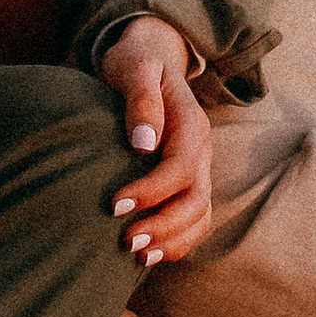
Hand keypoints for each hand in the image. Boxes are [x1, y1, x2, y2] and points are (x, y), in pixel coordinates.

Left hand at [101, 13, 214, 262]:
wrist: (148, 60)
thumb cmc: (134, 62)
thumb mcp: (134, 67)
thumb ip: (141, 99)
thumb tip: (144, 143)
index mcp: (191, 125)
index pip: (180, 168)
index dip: (151, 192)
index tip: (114, 205)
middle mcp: (201, 151)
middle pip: (196, 199)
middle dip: (164, 226)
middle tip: (126, 241)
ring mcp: (199, 168)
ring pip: (200, 216)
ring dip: (173, 241)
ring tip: (137, 256)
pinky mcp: (188, 181)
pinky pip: (195, 220)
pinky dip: (178, 242)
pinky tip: (150, 255)